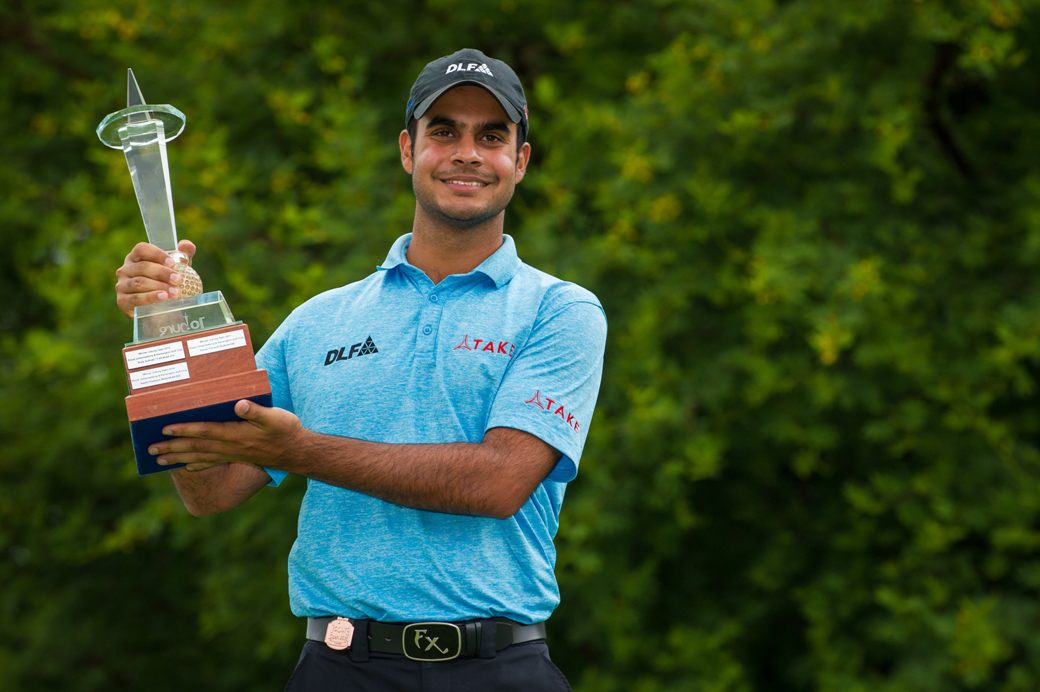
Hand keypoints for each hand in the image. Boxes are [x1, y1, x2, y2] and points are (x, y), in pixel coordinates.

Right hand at [115, 239, 196, 317]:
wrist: (161, 309)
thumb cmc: (167, 283)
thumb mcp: (177, 269)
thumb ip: (183, 255)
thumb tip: (187, 245)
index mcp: (136, 257)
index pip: (142, 249)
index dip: (157, 254)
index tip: (173, 263)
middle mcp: (126, 269)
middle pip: (143, 267)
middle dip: (162, 273)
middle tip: (178, 280)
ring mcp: (122, 285)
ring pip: (139, 282)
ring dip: (158, 287)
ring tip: (175, 292)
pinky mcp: (122, 301)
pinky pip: (135, 298)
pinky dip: (150, 298)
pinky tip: (163, 298)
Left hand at [149, 400, 304, 471]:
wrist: (296, 452)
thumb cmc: (286, 430)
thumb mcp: (275, 417)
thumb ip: (256, 411)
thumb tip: (239, 404)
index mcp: (237, 434)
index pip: (205, 431)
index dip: (185, 429)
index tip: (165, 427)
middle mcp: (230, 447)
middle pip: (196, 447)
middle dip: (172, 447)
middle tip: (150, 449)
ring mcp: (232, 454)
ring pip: (199, 457)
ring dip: (177, 457)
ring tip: (159, 459)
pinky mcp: (236, 457)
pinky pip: (210, 462)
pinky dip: (195, 464)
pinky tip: (185, 466)